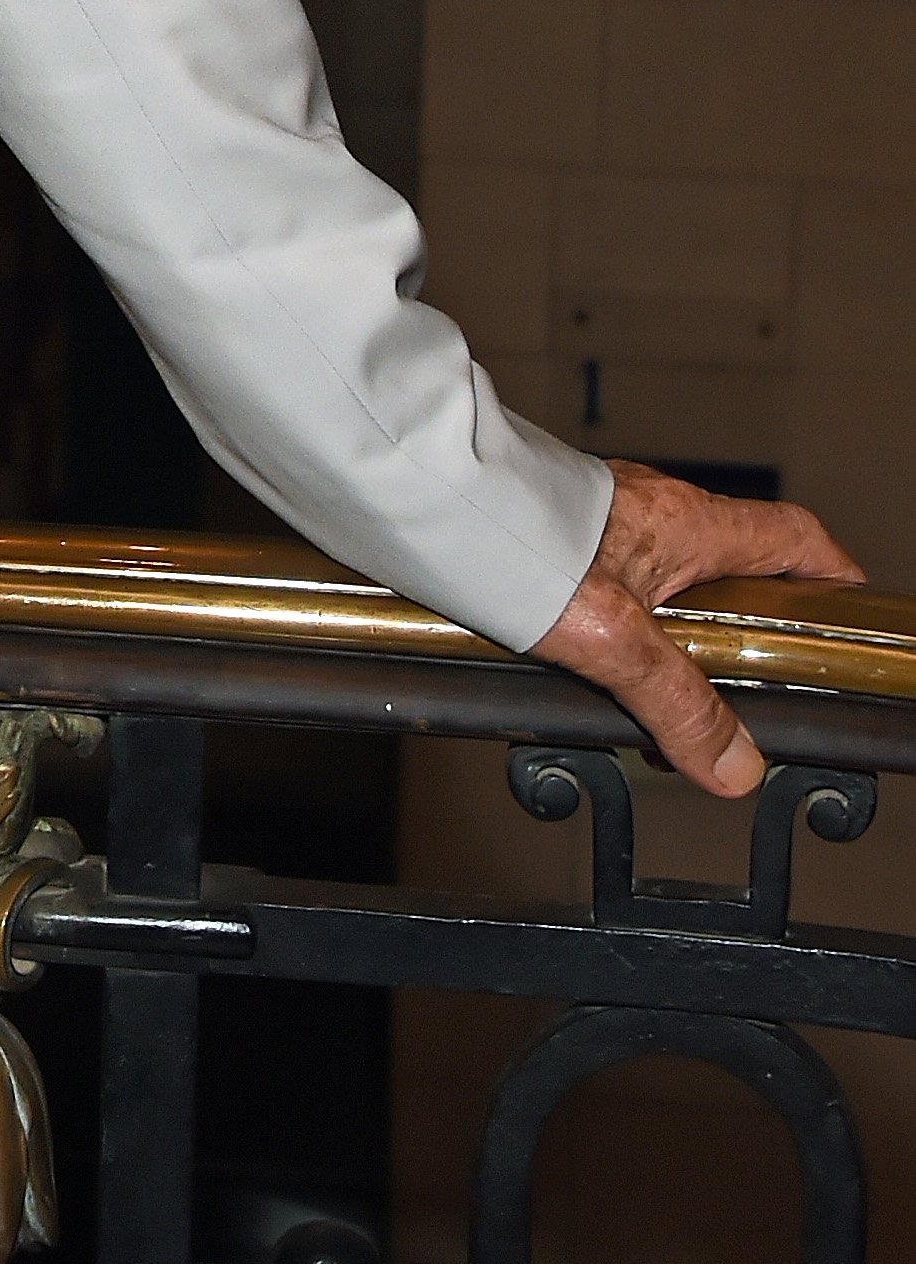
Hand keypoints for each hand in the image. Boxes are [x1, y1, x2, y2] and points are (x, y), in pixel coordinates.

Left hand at [531, 459, 861, 793]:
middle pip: (728, 569)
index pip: (790, 537)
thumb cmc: (509, 538)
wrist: (419, 496)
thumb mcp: (612, 641)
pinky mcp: (550, 537)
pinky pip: (603, 589)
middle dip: (738, 638)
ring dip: (666, 647)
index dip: (827, 574)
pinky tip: (583, 678)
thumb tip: (734, 766)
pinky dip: (610, 637)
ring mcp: (599, 523)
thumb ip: (676, 705)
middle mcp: (650, 513)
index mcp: (688, 526)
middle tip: (731, 703)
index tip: (843, 612)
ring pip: (661, 587)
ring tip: (650, 714)